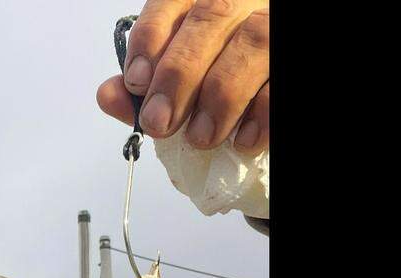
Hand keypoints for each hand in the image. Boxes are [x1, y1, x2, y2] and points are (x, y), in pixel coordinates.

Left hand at [96, 0, 268, 155]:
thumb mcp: (177, 86)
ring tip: (201, 138)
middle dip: (179, 74)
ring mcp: (274, 24)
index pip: (172, 0)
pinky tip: (242, 140)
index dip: (150, 38)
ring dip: (221, 95)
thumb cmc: (216, 88)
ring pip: (253, 42)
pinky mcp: (293, 60)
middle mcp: (242, 1)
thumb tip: (108, 96)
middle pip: (211, 18)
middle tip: (159, 122)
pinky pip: (282, 82)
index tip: (136, 82)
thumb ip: (144, 90)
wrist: (261, 106)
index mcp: (204, 0)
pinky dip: (262, 113)